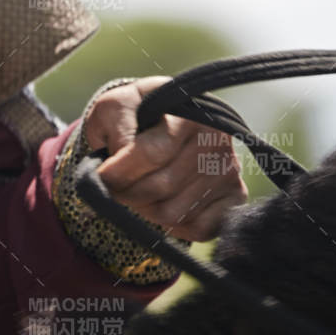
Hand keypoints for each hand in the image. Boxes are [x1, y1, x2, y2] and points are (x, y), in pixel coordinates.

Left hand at [82, 76, 247, 242]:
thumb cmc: (137, 113)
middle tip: (112, 189)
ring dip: (144, 210)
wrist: (171, 117)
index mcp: (186, 113)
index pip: (152, 153)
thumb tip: (118, 160)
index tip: (100, 176)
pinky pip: (199, 228)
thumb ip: (113, 127)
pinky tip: (159, 205)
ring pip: (174, 212)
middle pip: (161, 186)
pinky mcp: (235, 195)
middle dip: (126, 193)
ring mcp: (228, 169)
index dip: (121, 171)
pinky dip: (171, 226)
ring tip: (135, 194)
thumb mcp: (116, 106)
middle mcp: (214, 140)